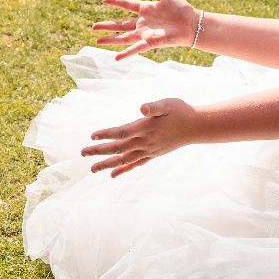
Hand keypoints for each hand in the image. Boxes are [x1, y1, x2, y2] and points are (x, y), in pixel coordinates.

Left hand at [82, 98, 197, 176]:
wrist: (196, 128)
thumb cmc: (181, 112)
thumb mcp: (168, 104)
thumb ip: (154, 107)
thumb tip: (142, 108)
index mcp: (145, 128)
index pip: (121, 132)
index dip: (106, 134)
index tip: (92, 136)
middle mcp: (145, 142)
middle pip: (118, 148)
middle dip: (99, 150)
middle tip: (82, 153)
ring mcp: (148, 150)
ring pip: (124, 159)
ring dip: (107, 163)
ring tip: (92, 169)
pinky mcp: (152, 154)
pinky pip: (135, 164)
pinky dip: (123, 169)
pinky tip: (113, 175)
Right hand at [93, 0, 202, 59]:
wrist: (192, 24)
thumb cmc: (182, 9)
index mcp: (146, 9)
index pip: (127, 4)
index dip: (116, 2)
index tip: (104, 0)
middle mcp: (143, 22)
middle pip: (120, 24)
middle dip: (107, 26)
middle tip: (93, 27)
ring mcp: (145, 33)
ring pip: (123, 37)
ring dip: (110, 40)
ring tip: (97, 41)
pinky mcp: (150, 42)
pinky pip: (136, 48)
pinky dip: (126, 53)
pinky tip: (116, 58)